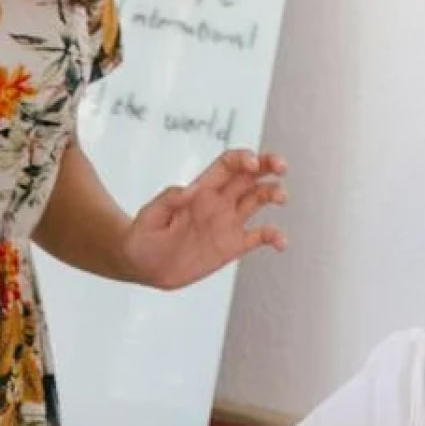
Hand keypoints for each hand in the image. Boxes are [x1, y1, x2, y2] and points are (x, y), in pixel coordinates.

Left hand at [123, 150, 286, 290]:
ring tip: (281, 197)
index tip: (253, 163)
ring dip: (274, 193)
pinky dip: (274, 236)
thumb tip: (189, 191)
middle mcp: (218, 202)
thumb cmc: (142, 238)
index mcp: (201, 190)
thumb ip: (167, 200)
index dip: (243, 158)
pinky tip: (281, 242)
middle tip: (282, 167)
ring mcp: (227, 223)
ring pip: (259, 199)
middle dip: (269, 165)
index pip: (228, 165)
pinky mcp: (232, 246)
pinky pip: (259, 237)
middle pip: (250, 175)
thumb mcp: (148, 216)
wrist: (142, 266)